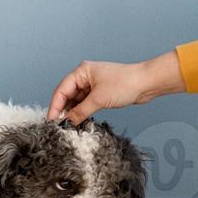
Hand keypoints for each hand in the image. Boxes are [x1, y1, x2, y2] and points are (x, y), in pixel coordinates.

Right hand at [45, 51, 185, 122]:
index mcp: (82, 71)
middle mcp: (85, 77)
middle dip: (63, 110)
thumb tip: (67, 122)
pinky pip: (86, 104)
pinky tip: (79, 122)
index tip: (51, 120)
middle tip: (59, 126)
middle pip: (67, 95)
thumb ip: (81, 111)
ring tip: (69, 126)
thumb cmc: (125, 83)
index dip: (55, 106)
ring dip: (73, 113)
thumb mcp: (99, 99)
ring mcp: (93, 85)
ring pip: (76, 101)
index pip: (61, 90)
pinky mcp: (100, 93)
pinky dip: (82, 112)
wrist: (146, 83)